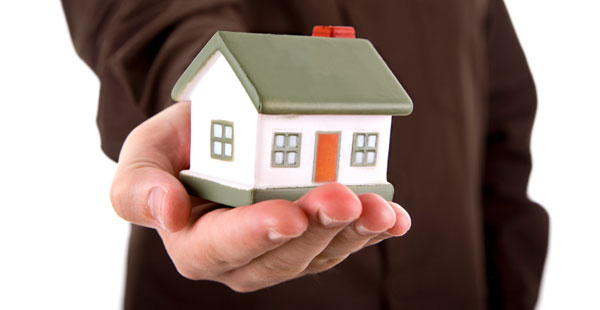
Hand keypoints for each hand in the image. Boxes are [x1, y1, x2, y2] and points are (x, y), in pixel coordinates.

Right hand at [110, 101, 410, 291]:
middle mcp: (243, 257)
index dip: (256, 234)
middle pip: (281, 255)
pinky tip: (394, 219)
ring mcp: (283, 252)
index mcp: (196, 243)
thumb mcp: (144, 156)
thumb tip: (168, 211)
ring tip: (379, 208)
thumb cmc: (177, 148)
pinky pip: (344, 242)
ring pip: (320, 253)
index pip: (222, 248)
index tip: (287, 215)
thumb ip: (140, 187)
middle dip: (316, 229)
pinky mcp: (314, 239)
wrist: (217, 135)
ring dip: (353, 233)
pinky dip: (372, 231)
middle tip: (343, 198)